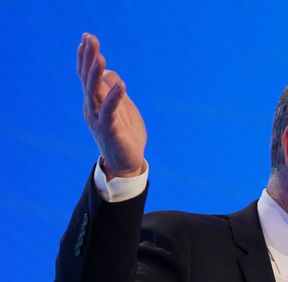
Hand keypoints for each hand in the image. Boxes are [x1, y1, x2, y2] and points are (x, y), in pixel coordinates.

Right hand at [77, 33, 146, 179]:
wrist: (126, 164)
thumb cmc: (124, 135)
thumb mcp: (122, 108)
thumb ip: (114, 91)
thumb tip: (112, 73)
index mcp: (95, 101)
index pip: (87, 75)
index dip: (86, 57)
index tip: (87, 37)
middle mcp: (92, 107)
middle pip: (87, 79)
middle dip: (89, 58)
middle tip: (90, 38)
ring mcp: (99, 118)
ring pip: (94, 92)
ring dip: (96, 74)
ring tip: (100, 56)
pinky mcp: (110, 129)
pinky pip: (110, 111)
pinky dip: (114, 97)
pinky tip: (121, 85)